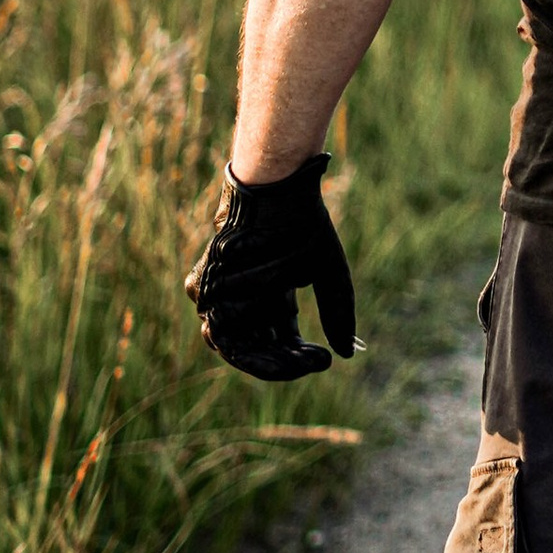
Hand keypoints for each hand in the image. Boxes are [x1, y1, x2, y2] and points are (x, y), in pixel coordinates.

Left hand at [184, 155, 358, 382]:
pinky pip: (213, 315)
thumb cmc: (302, 224)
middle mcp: (244, 304)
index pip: (280, 345)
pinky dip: (240, 320)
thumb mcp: (328, 271)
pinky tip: (271, 314)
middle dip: (280, 363)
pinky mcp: (203, 282)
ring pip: (230, 342)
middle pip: (254, 351)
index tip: (324, 360)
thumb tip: (349, 351)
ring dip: (260, 351)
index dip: (298, 359)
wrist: (277, 188)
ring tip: (290, 351)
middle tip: (306, 363)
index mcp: (273, 303)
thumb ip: (336, 310)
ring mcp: (221, 295)